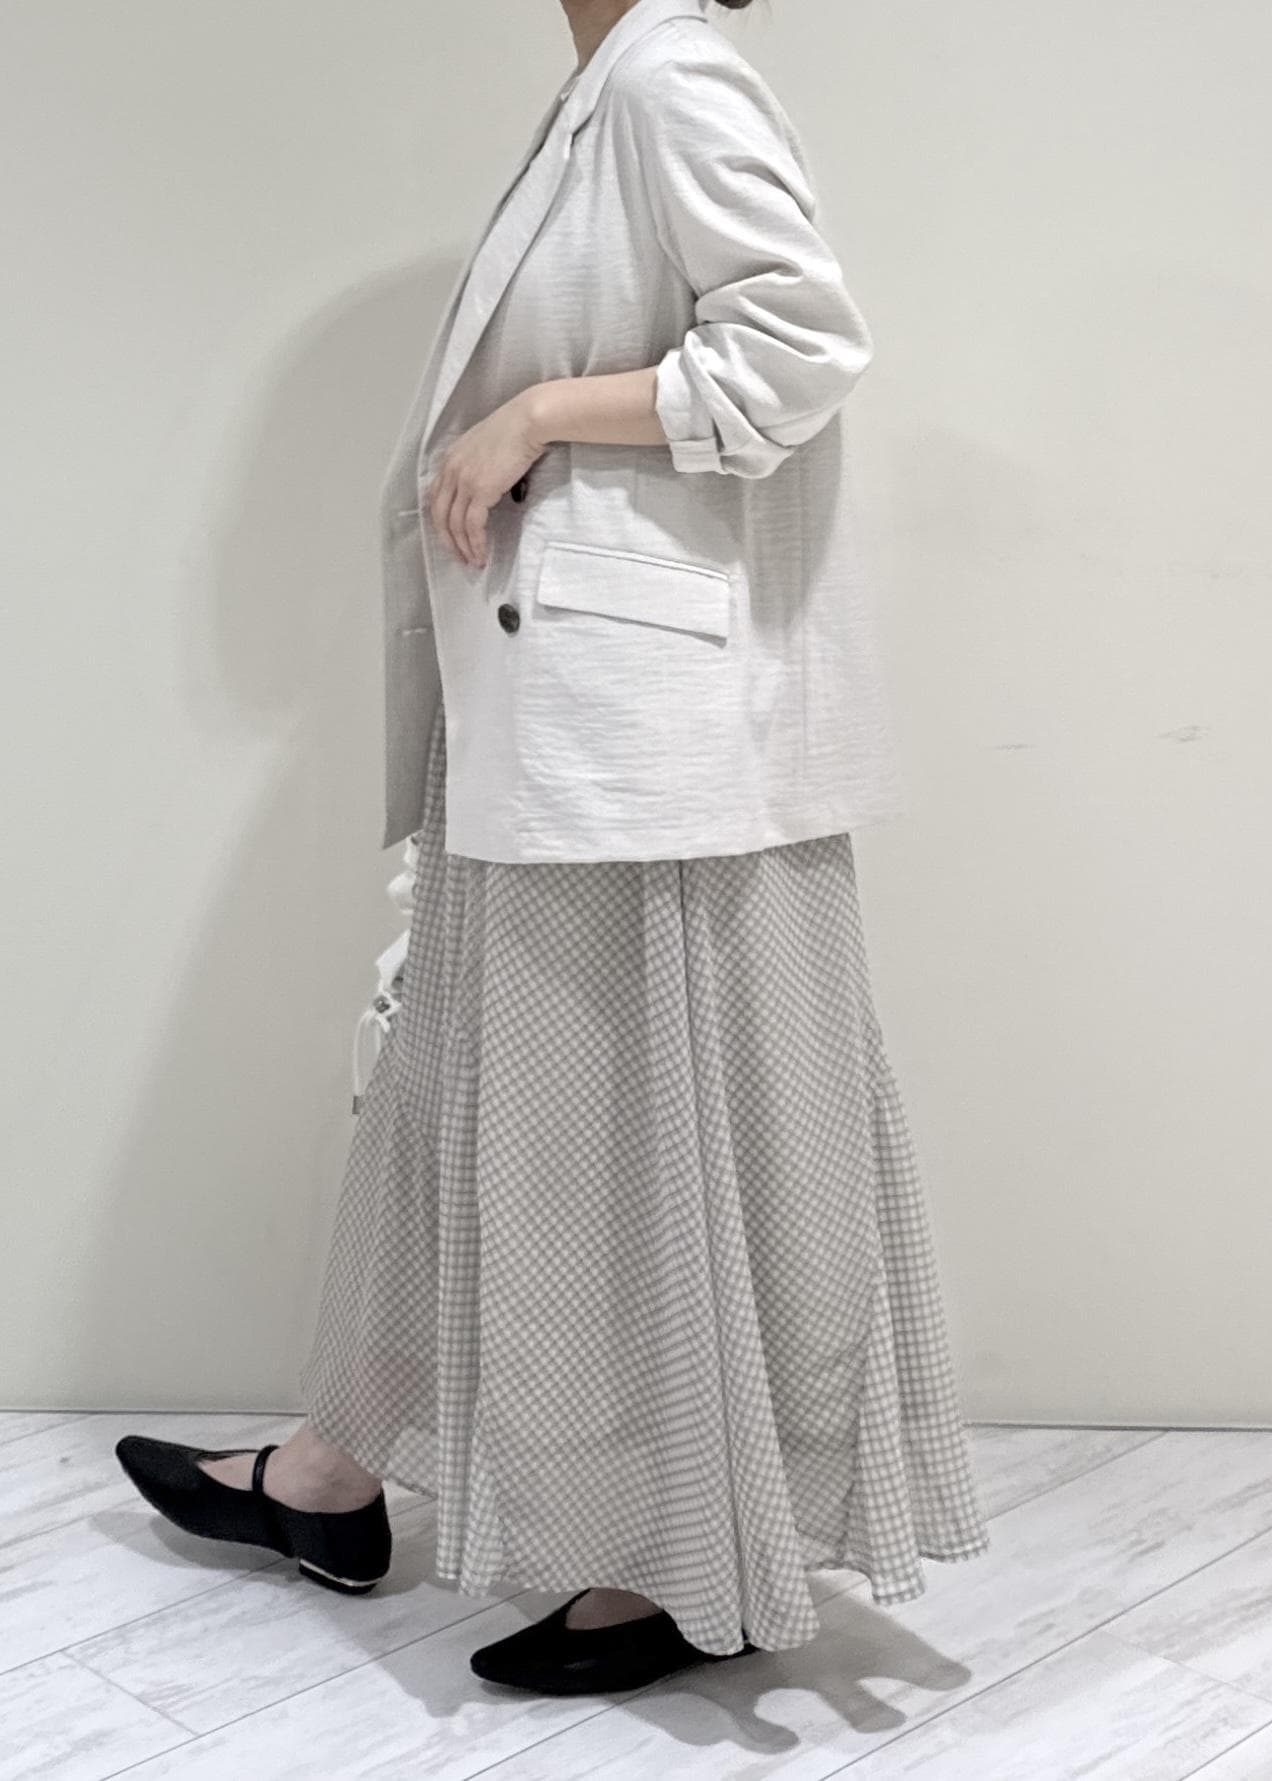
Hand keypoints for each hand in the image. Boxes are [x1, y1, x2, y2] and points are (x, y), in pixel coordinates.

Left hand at [423, 389, 548, 568]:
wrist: (528, 420)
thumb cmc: (515, 428)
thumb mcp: (486, 444)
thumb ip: (477, 463)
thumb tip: (486, 482)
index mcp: (451, 458)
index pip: (436, 496)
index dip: (441, 521)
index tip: (450, 536)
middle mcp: (451, 469)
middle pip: (439, 514)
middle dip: (447, 540)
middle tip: (458, 556)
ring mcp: (464, 480)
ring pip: (454, 524)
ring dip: (463, 547)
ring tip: (473, 561)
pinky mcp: (480, 490)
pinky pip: (472, 525)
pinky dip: (475, 543)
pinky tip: (481, 554)